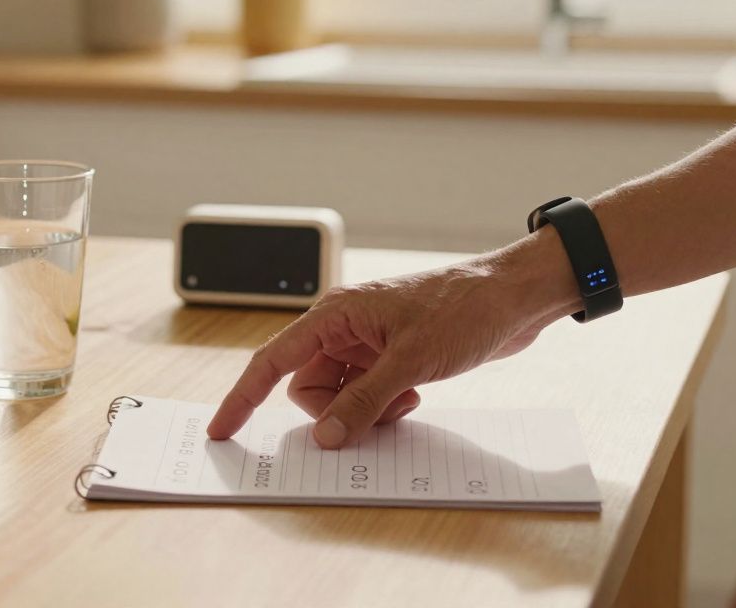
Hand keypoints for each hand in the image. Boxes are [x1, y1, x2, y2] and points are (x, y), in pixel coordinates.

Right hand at [206, 236, 575, 448]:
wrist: (513, 299)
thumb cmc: (463, 310)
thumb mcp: (410, 363)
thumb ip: (362, 402)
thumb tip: (324, 436)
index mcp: (335, 314)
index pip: (272, 361)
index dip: (243, 397)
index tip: (222, 430)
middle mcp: (344, 327)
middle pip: (306, 387)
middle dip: (333, 411)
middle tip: (373, 413)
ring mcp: (366, 343)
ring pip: (336, 396)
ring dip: (362, 411)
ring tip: (404, 399)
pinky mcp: (389, 357)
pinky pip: (363, 396)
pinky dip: (381, 407)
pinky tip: (413, 396)